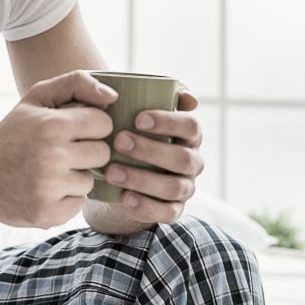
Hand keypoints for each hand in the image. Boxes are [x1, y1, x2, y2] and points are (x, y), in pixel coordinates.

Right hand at [0, 70, 114, 228]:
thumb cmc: (12, 134)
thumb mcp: (36, 98)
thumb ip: (76, 83)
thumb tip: (112, 96)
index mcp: (52, 125)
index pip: (104, 123)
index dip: (90, 125)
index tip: (73, 129)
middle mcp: (53, 157)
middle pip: (103, 153)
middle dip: (87, 151)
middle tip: (61, 151)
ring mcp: (50, 188)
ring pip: (91, 180)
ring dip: (76, 176)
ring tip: (50, 171)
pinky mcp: (49, 214)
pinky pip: (79, 204)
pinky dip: (66, 198)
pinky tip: (46, 190)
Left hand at [101, 85, 203, 224]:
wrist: (115, 169)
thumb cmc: (127, 128)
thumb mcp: (136, 106)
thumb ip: (157, 91)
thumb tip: (189, 99)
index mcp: (189, 134)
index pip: (190, 126)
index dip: (168, 122)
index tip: (137, 118)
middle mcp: (192, 161)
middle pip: (181, 158)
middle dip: (150, 150)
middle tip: (119, 141)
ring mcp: (185, 187)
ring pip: (173, 187)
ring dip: (142, 179)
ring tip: (112, 172)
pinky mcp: (173, 210)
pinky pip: (167, 213)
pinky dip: (146, 207)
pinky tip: (124, 198)